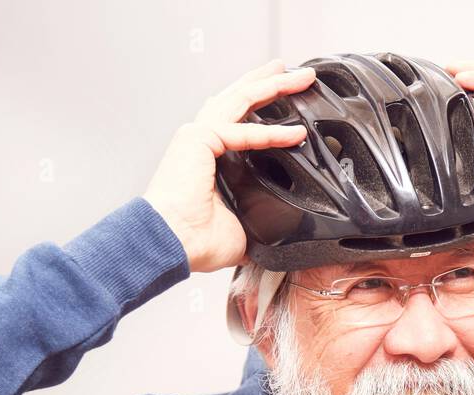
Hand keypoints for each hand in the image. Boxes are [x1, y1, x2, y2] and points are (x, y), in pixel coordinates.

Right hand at [143, 59, 316, 273]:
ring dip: (273, 86)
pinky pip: (244, 131)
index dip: (261, 109)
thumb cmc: (195, 240)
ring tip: (299, 76)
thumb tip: (278, 242)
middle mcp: (201, 140)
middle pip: (240, 100)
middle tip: (295, 72)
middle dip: (269, 82)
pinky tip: (296, 134)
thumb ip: (259, 225)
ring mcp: (198, 136)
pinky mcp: (199, 139)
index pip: (237, 122)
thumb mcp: (240, 230)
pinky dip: (272, 133)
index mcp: (207, 157)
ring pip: (242, 100)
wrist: (174, 242)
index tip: (286, 104)